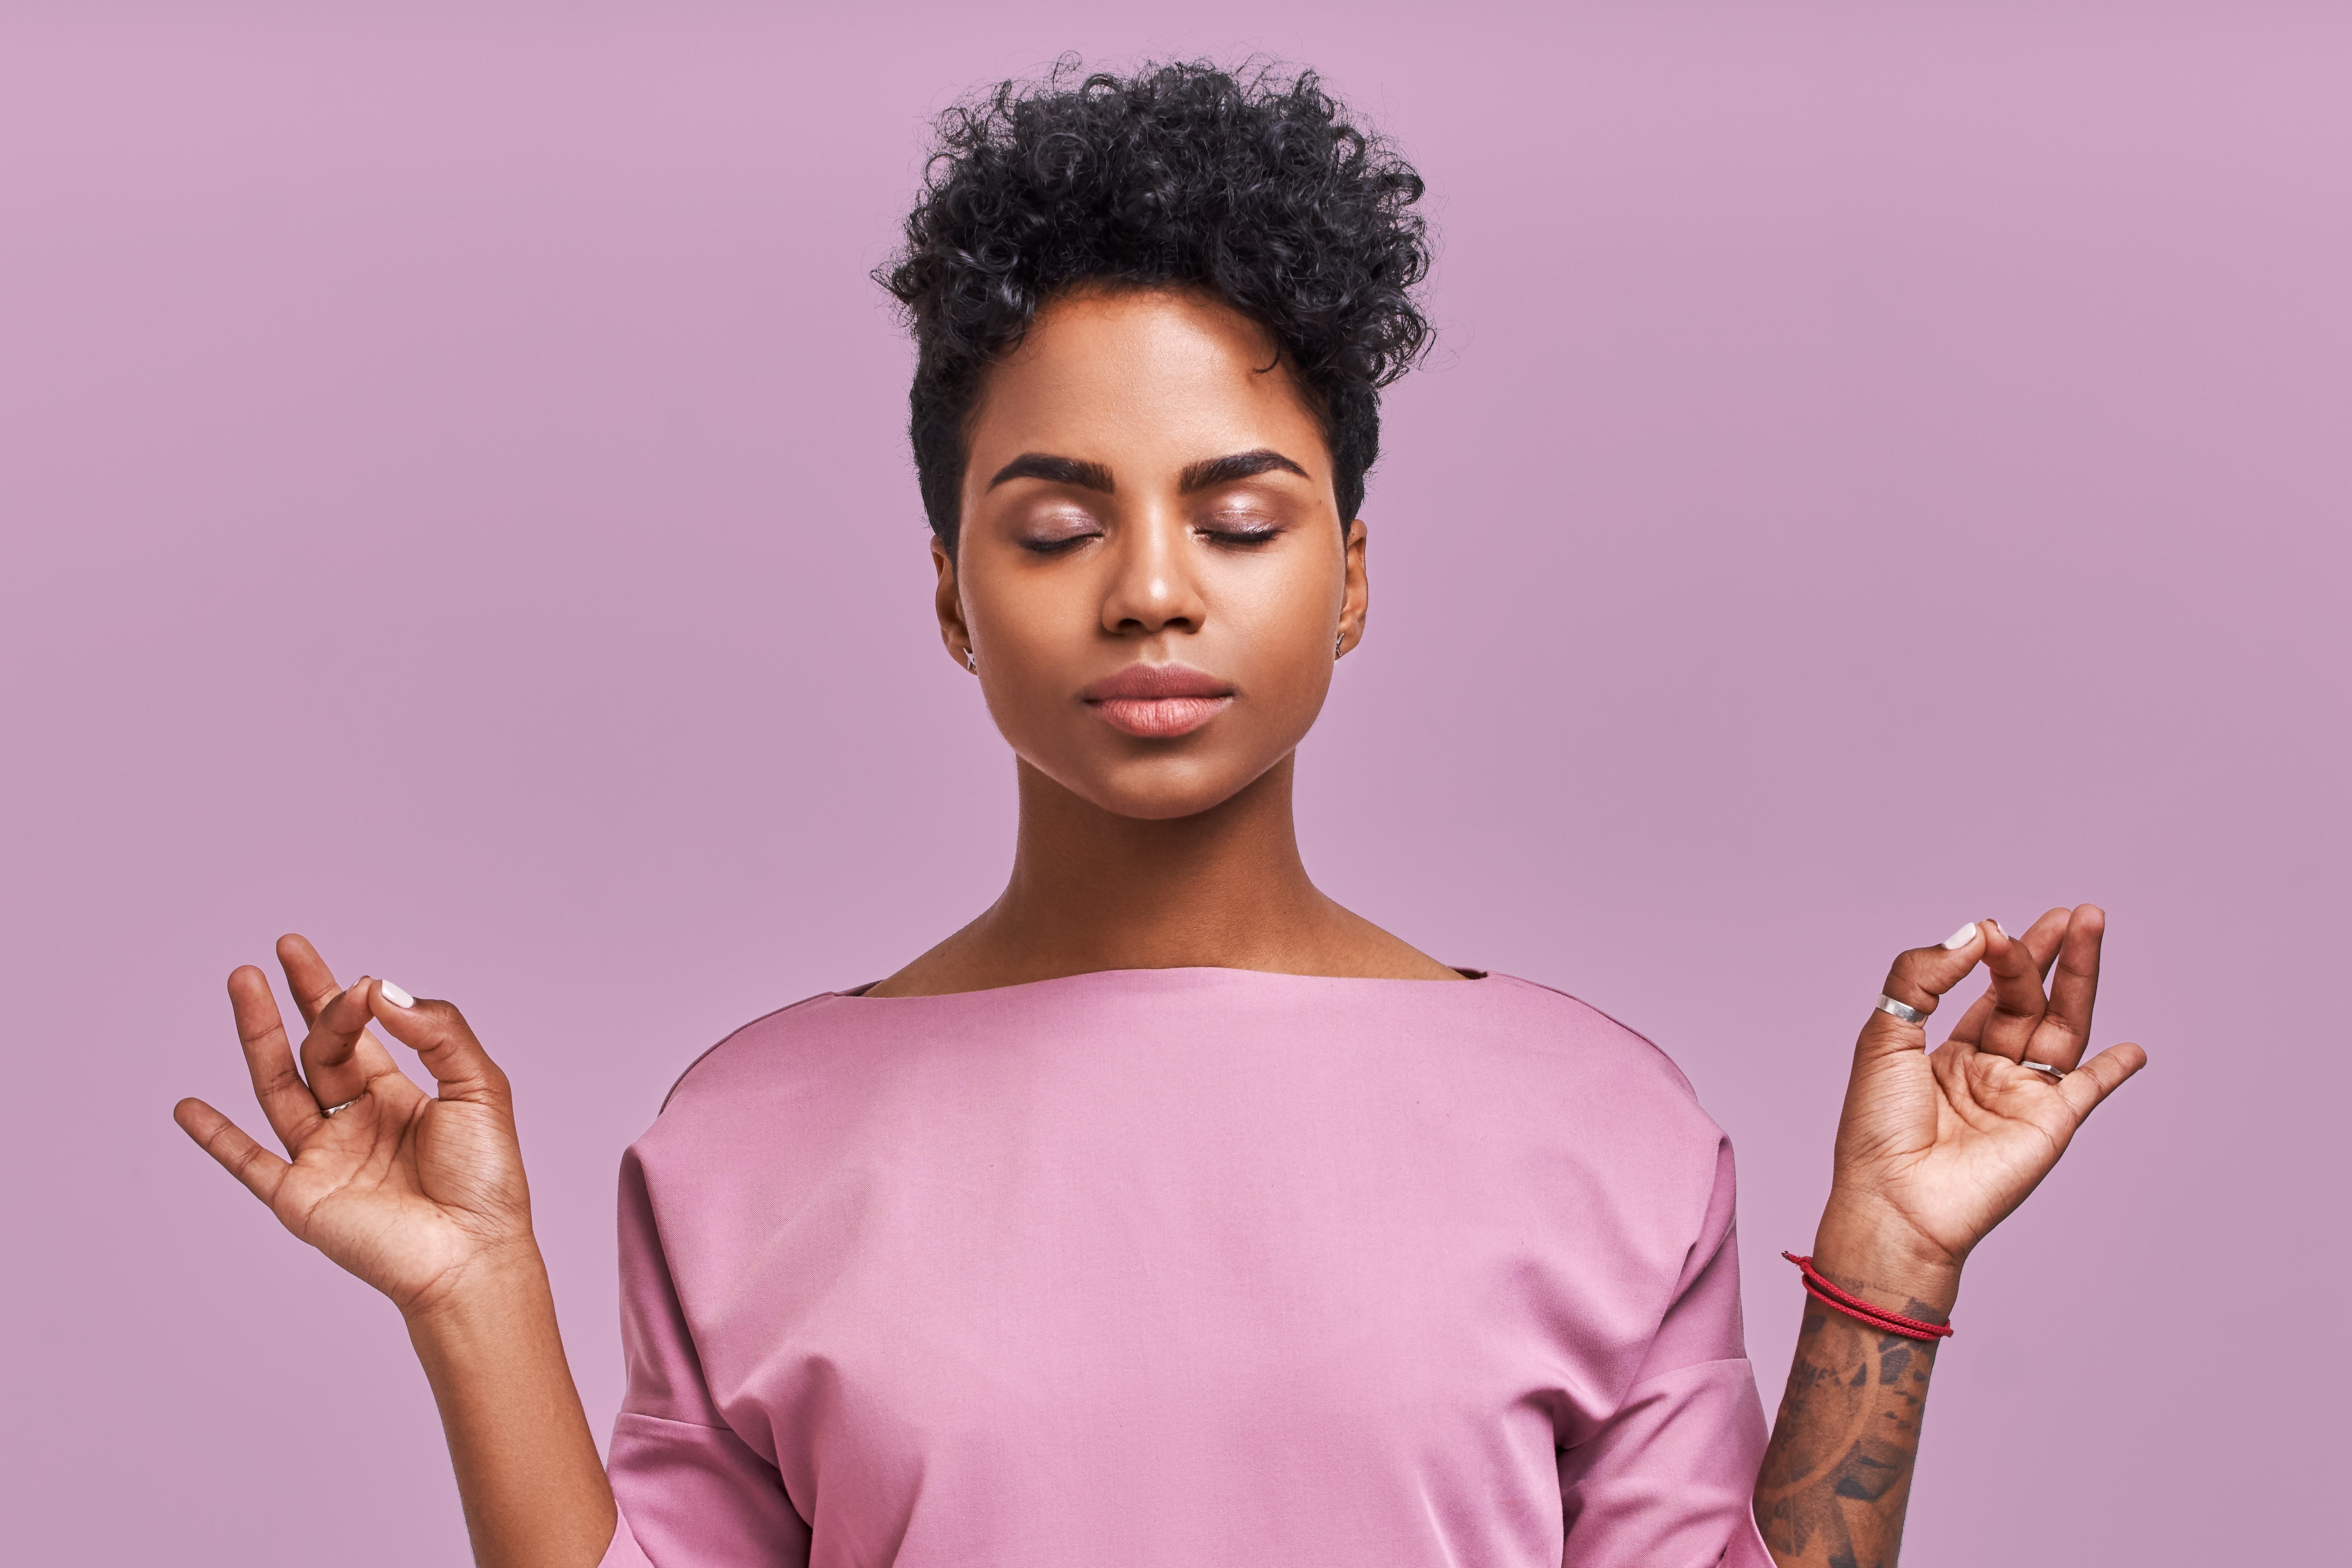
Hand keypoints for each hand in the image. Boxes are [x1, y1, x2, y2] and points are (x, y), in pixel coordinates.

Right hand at [174, 934, 536, 1319]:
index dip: (355, 997)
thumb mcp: (479, 1087)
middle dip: (304, 999)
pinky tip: (187, 1107)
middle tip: (287, 948)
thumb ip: (437, 1031)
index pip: (363, 1033)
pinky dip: (216, 1137)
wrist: (472, 1254)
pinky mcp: (300, 1196)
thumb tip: (382, 987)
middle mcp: (358, 1122)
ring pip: (280, 1086)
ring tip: (241, 981)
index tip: (361, 980)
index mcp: (401, 1097)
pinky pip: (248, 1162)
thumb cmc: (487, 1179)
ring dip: (257, 1036)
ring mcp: (325, 1158)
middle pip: (320, 1049)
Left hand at [1815, 906, 2147, 1308]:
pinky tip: (2133, 1049)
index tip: (1992, 929)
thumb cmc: (1877, 1126)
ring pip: (2061, 1027)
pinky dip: (2114, 1070)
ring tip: (2092, 928)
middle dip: (2047, 955)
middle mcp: (1988, 1072)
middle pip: (2028, 1001)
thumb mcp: (1886, 1035)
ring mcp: (2021, 1098)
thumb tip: (1976, 932)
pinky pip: (2088, 1090)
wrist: (1895, 1199)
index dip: (1992, 955)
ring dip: (2080, 980)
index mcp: (1945, 1054)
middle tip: (2071, 912)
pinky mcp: (2050, 1125)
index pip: (1985, 992)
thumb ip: (1924, 976)